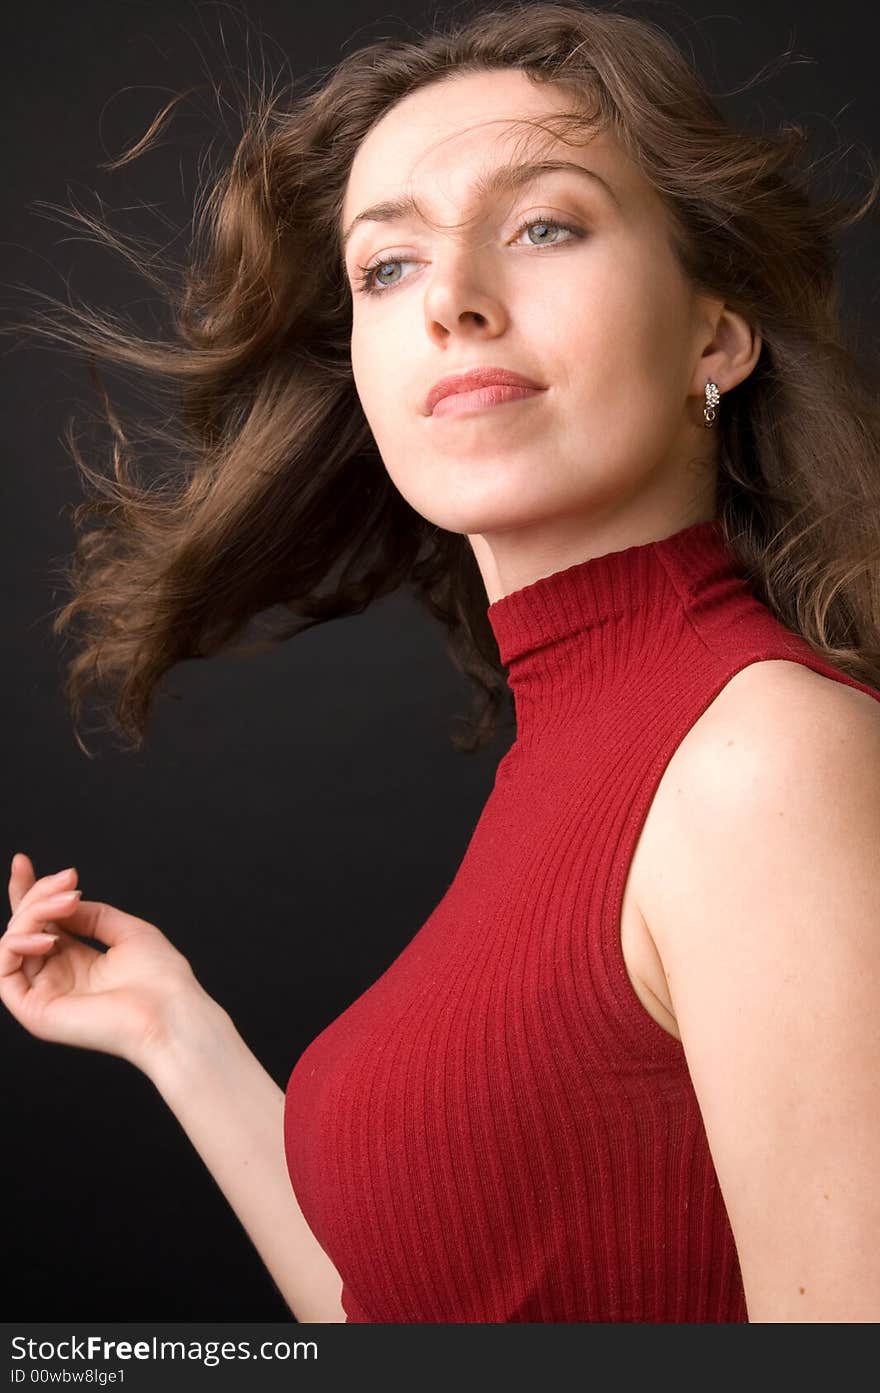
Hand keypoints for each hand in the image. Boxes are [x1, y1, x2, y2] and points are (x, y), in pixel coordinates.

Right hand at [2, 852, 201, 1070]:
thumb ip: (90, 915)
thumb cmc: (161, 979)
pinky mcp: (34, 1010)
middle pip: (23, 927)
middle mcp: (57, 976)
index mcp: (78, 961)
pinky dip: (18, 943)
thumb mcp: (126, 931)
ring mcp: (44, 993)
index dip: (28, 892)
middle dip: (38, 894)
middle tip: (69, 880)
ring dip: (35, 912)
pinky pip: (4, 969)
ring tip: (68, 902)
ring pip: (12, 941)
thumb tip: (61, 901)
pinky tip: (49, 937)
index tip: (23, 862)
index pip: (41, 924)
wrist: (171, 1013)